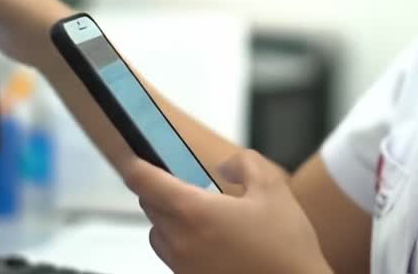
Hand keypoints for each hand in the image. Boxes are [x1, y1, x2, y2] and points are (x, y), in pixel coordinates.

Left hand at [124, 150, 332, 273]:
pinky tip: (214, 239)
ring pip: (158, 232)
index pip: (144, 182)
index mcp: (194, 212)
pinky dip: (182, 241)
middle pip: (150, 206)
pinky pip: (173, 255)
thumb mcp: (272, 188)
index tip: (132, 155)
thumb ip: (245, 164)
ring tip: (202, 213)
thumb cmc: (284, 247)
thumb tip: (225, 166)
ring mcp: (182, 266)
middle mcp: (180, 241)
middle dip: (161, 188)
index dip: (134, 164)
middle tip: (185, 180)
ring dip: (170, 217)